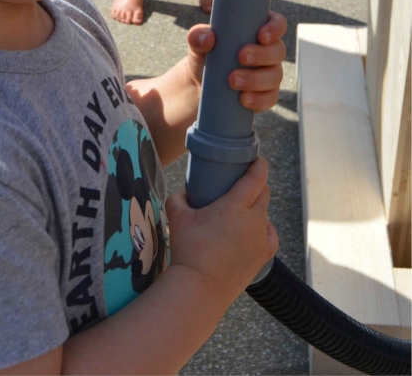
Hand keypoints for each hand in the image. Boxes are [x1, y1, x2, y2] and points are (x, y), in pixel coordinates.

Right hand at [166, 157, 277, 306]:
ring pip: (265, 214)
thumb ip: (179, 198)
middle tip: (242, 182)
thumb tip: (185, 194)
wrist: (200, 288)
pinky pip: (270, 235)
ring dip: (257, 208)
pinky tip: (253, 231)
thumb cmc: (189, 249)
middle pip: (264, 193)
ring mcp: (261, 239)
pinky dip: (263, 229)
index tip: (255, 158)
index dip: (259, 164)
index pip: (256, 177)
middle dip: (256, 184)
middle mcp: (254, 220)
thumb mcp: (177, 216)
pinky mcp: (263, 257)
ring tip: (242, 211)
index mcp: (235, 205)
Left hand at [186, 11, 286, 111]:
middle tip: (241, 57)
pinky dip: (258, 99)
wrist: (201, 86)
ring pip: (274, 75)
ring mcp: (269, 74)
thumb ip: (198, 35)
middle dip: (262, 55)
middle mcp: (268, 52)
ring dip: (256, 79)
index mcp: (256, 31)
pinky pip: (270, 98)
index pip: (277, 23)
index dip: (275, 28)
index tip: (261, 36)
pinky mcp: (265, 95)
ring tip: (233, 81)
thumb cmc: (205, 56)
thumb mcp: (198, 44)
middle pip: (278, 51)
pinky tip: (243, 99)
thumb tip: (207, 37)